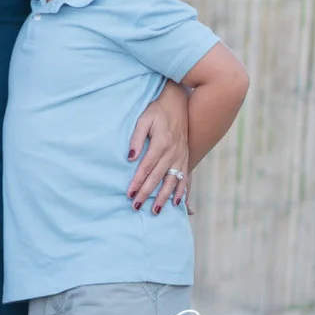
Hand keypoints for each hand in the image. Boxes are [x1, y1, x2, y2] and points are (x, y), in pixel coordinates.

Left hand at [126, 86, 190, 214]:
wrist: (178, 104)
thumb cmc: (157, 111)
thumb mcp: (144, 119)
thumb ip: (136, 138)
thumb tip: (130, 158)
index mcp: (162, 143)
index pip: (146, 167)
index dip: (137, 182)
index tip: (129, 193)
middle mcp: (173, 152)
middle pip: (158, 177)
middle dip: (147, 193)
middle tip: (136, 206)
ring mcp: (181, 156)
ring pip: (172, 181)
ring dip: (164, 197)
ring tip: (156, 211)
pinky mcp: (185, 158)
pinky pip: (185, 178)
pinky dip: (182, 191)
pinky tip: (177, 203)